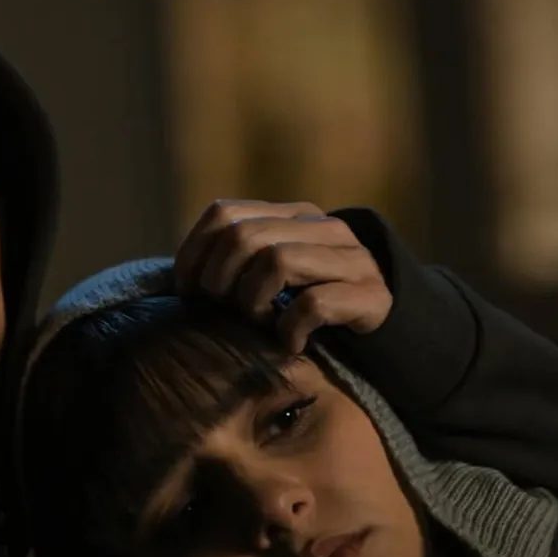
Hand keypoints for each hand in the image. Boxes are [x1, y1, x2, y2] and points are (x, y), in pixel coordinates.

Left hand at [174, 200, 392, 352]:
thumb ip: (233, 263)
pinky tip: (290, 344)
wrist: (378, 329)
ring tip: (259, 323)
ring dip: (254, 302)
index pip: (223, 213)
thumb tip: (179, 279)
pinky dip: (290, 330)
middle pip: (244, 236)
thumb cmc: (306, 304)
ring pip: (278, 261)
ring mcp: (351, 258)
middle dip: (220, 280)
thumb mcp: (267, 276)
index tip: (187, 292)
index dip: (194, 254)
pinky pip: (313, 305)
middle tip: (224, 311)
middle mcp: (322, 227)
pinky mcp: (370, 295)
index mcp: (291, 214)